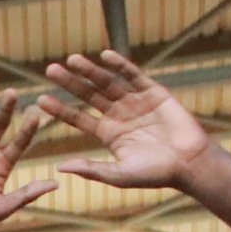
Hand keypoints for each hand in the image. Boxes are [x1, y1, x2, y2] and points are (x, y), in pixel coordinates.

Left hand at [40, 49, 218, 191]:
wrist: (190, 163)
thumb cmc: (155, 174)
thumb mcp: (119, 175)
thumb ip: (91, 170)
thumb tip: (59, 168)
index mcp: (108, 133)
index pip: (78, 118)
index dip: (60, 109)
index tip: (40, 100)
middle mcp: (119, 115)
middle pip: (89, 95)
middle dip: (70, 83)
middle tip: (50, 70)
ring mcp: (136, 102)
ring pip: (108, 83)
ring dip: (90, 71)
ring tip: (71, 60)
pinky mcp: (154, 92)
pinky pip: (134, 76)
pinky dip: (120, 65)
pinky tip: (105, 56)